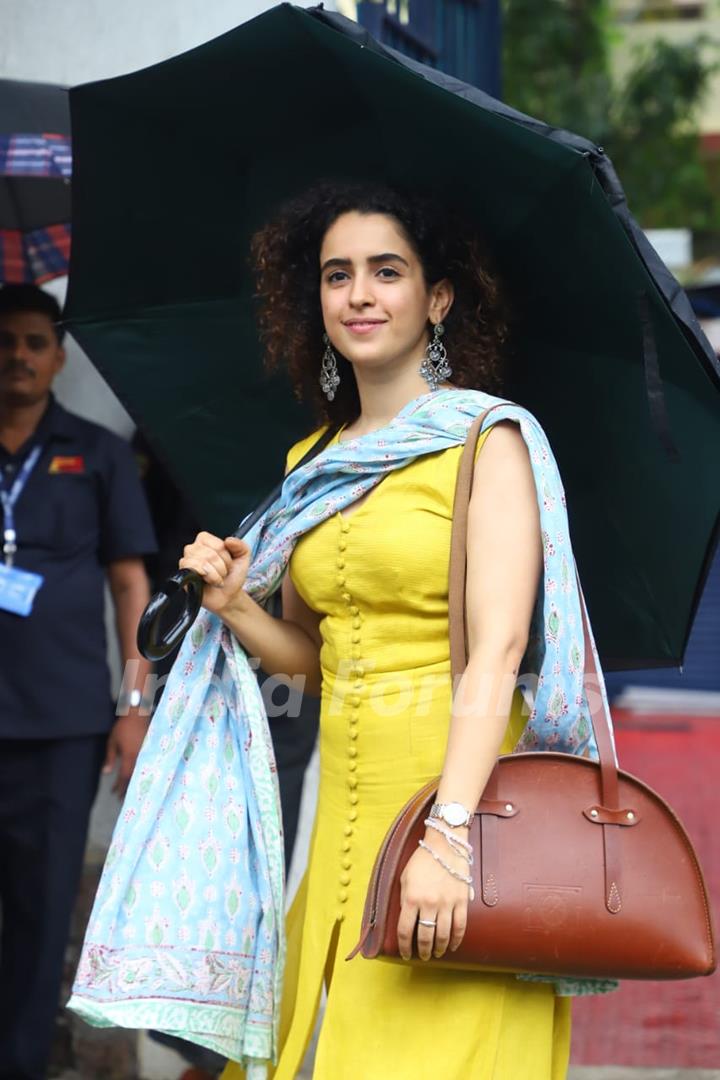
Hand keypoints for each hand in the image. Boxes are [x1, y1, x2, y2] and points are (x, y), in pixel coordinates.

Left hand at [103, 712, 148, 796]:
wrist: (138, 715)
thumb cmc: (123, 728)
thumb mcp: (112, 742)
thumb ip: (110, 758)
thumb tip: (106, 773)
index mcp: (129, 757)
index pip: (124, 776)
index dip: (119, 786)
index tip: (114, 793)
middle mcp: (140, 758)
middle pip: (134, 778)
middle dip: (127, 788)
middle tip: (122, 798)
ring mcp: (146, 754)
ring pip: (141, 773)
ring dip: (134, 782)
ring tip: (129, 791)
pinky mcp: (151, 751)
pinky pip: (146, 766)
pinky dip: (141, 774)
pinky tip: (138, 777)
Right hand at [178, 531, 250, 613]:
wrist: (228, 595)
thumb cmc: (232, 576)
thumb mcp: (243, 557)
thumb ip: (241, 545)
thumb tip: (228, 540)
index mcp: (206, 540)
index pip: (218, 544)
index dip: (226, 557)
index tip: (228, 563)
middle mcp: (193, 548)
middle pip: (210, 554)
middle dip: (221, 567)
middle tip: (222, 573)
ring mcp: (186, 561)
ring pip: (202, 562)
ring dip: (215, 574)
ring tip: (216, 578)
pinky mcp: (182, 574)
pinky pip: (191, 569)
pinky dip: (207, 577)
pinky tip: (208, 581)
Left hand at [397, 828, 470, 961]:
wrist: (444, 844)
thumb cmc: (422, 860)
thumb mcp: (405, 878)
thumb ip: (404, 899)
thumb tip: (405, 919)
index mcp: (411, 898)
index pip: (405, 930)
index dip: (404, 947)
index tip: (405, 954)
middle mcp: (429, 903)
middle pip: (425, 937)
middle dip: (423, 951)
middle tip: (423, 957)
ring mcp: (446, 903)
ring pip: (443, 935)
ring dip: (439, 948)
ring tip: (437, 953)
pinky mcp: (461, 901)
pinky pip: (460, 926)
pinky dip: (457, 940)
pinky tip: (453, 946)